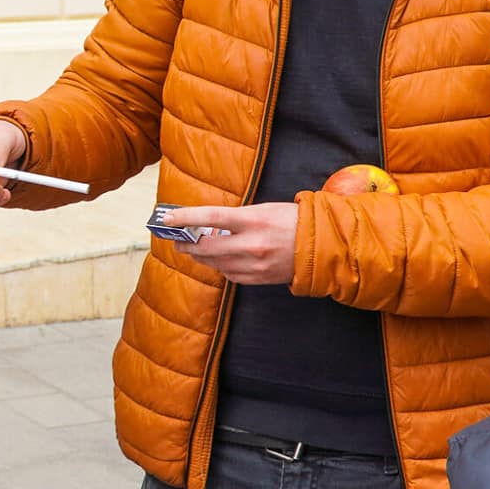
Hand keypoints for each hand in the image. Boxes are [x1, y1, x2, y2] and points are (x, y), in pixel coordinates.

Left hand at [165, 203, 297, 285]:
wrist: (322, 247)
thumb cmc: (292, 221)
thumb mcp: (264, 209)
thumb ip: (236, 217)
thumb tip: (209, 224)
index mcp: (253, 220)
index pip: (210, 217)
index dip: (185, 218)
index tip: (167, 218)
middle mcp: (251, 244)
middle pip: (206, 247)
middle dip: (187, 244)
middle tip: (178, 240)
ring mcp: (254, 265)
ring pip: (214, 263)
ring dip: (200, 256)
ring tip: (193, 249)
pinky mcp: (258, 279)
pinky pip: (229, 274)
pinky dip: (219, 267)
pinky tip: (218, 260)